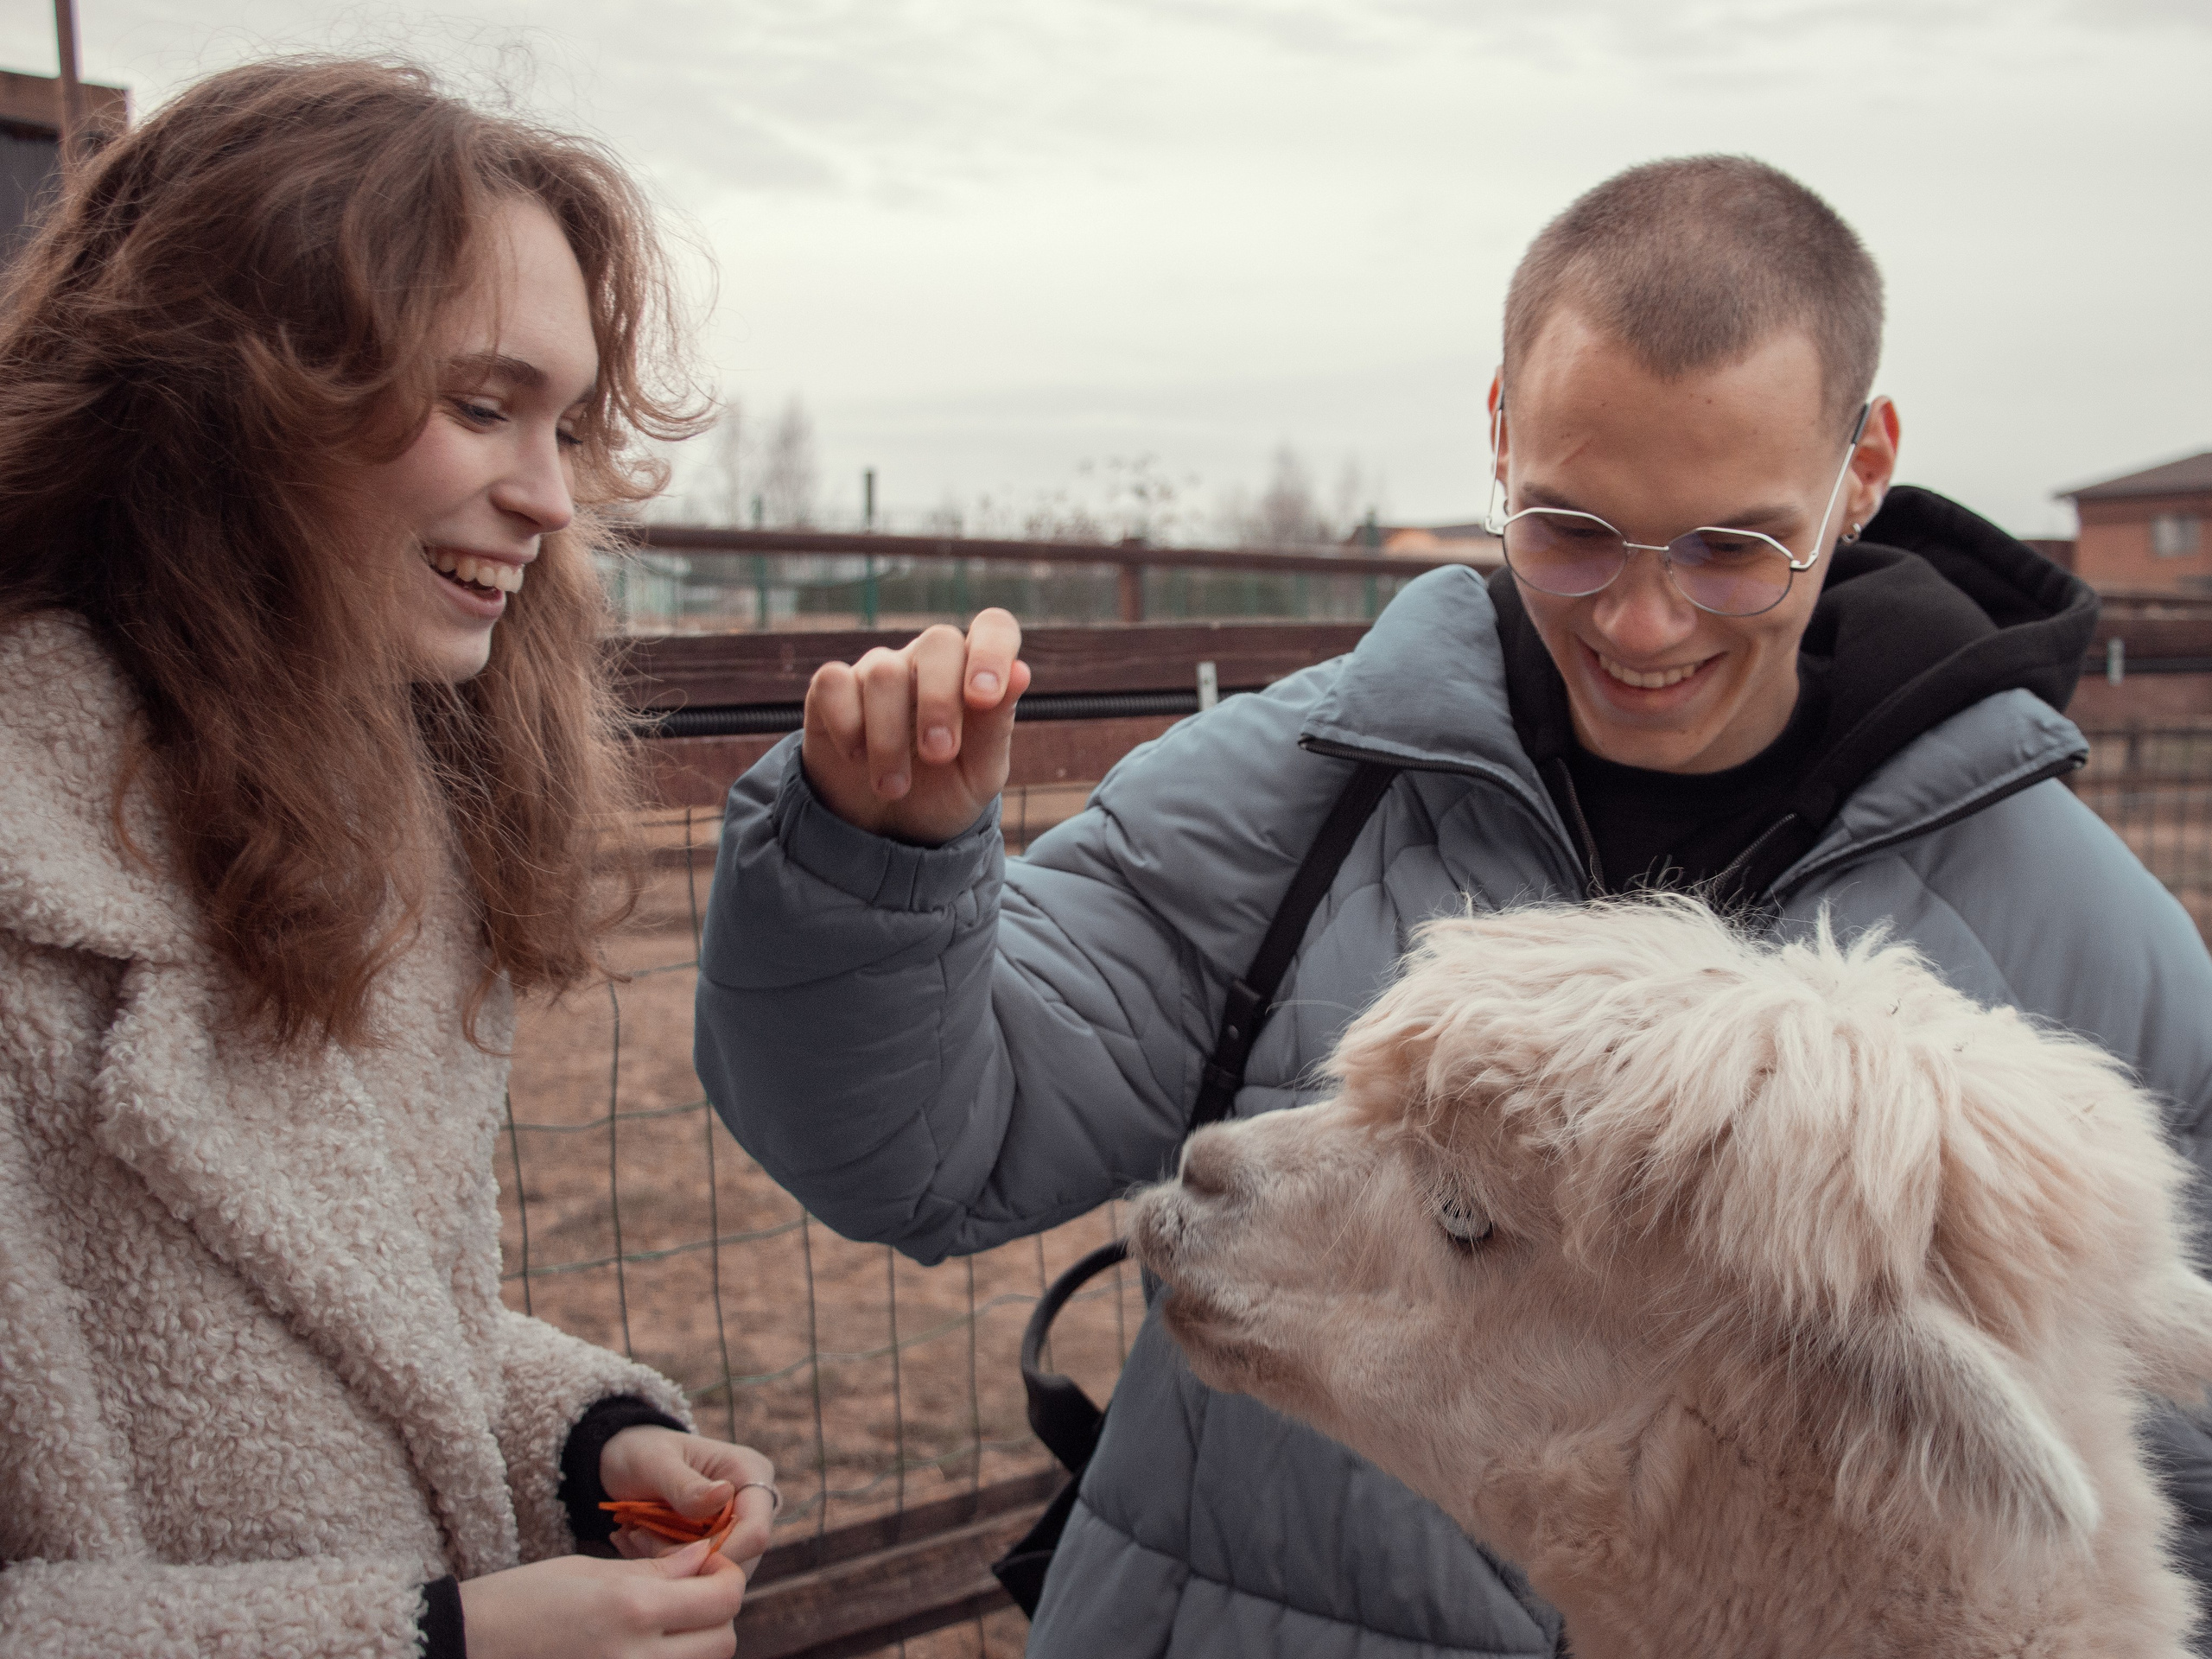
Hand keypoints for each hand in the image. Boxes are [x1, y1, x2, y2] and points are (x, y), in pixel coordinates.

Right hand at [457, 1542, 746, 1658]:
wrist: (466, 1646)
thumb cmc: (522, 1600)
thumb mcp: (590, 1569)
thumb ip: (655, 1570)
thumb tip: (705, 1558)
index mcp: (632, 1609)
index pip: (724, 1598)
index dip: (726, 1577)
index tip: (707, 1566)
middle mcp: (637, 1658)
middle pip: (723, 1641)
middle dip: (716, 1615)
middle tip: (689, 1595)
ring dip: (697, 1645)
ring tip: (664, 1623)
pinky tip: (645, 1646)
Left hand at [600, 1426, 776, 1579]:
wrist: (627, 1459)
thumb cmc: (642, 1451)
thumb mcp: (655, 1463)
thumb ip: (685, 1485)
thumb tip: (725, 1494)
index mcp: (751, 1473)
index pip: (755, 1532)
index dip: (718, 1554)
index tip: (669, 1555)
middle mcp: (754, 1503)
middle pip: (740, 1558)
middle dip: (688, 1562)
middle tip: (639, 1537)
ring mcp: (739, 1527)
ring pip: (718, 1571)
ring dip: (675, 1566)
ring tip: (637, 1535)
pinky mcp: (720, 1545)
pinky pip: (701, 1572)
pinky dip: (670, 1568)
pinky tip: (641, 1542)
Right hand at [800, 609, 1030, 845]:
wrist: (886, 829)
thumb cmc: (943, 792)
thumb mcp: (979, 773)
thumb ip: (996, 726)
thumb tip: (1022, 671)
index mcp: (974, 674)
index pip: (993, 627)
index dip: (992, 651)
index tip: (984, 699)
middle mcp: (927, 662)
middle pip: (938, 642)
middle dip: (940, 702)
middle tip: (938, 755)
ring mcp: (878, 670)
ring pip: (884, 672)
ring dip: (890, 738)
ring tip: (895, 787)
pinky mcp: (831, 690)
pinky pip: (833, 683)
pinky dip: (846, 725)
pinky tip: (856, 758)